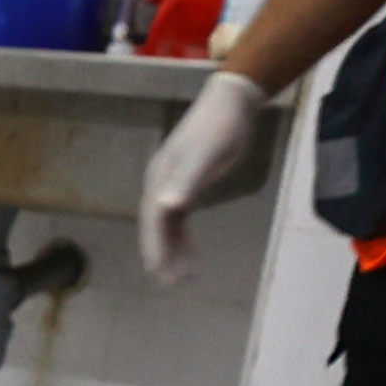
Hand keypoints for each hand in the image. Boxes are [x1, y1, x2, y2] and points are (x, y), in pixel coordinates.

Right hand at [137, 69, 269, 286]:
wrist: (232, 102)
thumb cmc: (222, 126)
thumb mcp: (207, 154)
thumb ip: (188, 181)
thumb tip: (168, 207)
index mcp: (161, 177)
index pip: (153, 218)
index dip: (155, 245)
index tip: (160, 271)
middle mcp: (161, 183)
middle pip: (155, 225)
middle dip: (160, 254)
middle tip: (169, 283)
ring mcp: (172, 184)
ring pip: (167, 225)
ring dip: (172, 251)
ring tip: (181, 278)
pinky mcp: (187, 184)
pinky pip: (180, 219)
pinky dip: (183, 239)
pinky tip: (191, 256)